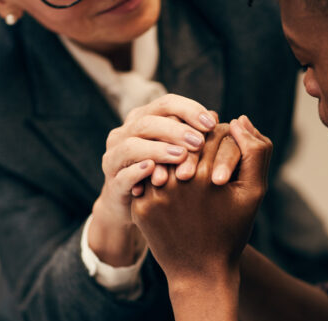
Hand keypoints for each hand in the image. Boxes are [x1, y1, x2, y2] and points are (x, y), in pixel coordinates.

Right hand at [99, 94, 217, 226]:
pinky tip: (154, 171)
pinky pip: (123, 175)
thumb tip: (215, 117)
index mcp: (141, 120)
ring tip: (181, 156)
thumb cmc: (163, 174)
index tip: (212, 124)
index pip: (165, 104)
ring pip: (131, 146)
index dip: (189, 110)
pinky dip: (137, 172)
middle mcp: (123, 134)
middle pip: (148, 123)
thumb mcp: (178, 152)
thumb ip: (193, 135)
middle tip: (199, 142)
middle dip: (175, 131)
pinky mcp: (112, 184)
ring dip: (158, 150)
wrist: (133, 208)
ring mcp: (114, 158)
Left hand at [131, 116, 271, 287]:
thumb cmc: (231, 231)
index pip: (212, 135)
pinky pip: (148, 178)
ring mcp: (157, 194)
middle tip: (204, 167)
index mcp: (211, 174)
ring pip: (164, 158)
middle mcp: (180, 181)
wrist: (201, 272)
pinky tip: (171, 193)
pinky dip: (158, 179)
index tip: (225, 162)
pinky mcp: (141, 206)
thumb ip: (256, 152)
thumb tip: (238, 119)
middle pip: (186, 145)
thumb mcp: (254, 193)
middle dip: (196, 152)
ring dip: (175, 163)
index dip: (220, 145)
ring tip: (187, 178)